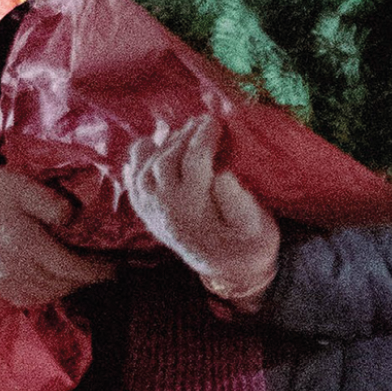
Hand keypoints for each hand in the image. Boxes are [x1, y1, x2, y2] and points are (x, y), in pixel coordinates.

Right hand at [0, 161, 95, 311]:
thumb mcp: (24, 186)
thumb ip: (52, 204)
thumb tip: (73, 220)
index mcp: (24, 244)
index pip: (69, 268)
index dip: (95, 271)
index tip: (113, 268)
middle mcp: (14, 268)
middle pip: (61, 285)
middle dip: (86, 279)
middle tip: (103, 268)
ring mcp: (3, 280)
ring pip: (46, 295)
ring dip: (69, 288)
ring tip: (83, 274)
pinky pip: (28, 299)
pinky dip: (48, 294)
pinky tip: (56, 282)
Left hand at [121, 117, 279, 311]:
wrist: (230, 270)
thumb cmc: (250, 244)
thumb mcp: (257, 228)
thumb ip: (240, 204)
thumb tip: (223, 175)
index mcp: (192, 212)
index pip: (193, 162)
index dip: (204, 137)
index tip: (217, 120)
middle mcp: (164, 210)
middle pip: (167, 161)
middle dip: (185, 136)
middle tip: (205, 120)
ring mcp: (151, 211)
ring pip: (145, 168)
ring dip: (164, 144)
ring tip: (185, 130)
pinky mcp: (146, 212)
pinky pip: (134, 181)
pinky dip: (138, 159)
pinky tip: (151, 143)